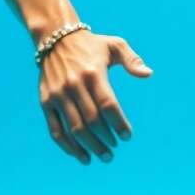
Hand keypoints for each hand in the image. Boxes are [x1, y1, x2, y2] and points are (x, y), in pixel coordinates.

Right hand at [37, 29, 152, 164]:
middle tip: (115, 150)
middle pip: (92, 121)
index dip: (119, 123)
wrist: (55, 38)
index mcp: (93, 73)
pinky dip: (68, 146)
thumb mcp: (115, 45)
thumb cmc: (91, 44)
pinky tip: (81, 156)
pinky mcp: (45, 102)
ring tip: (103, 156)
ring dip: (90, 147)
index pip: (108, 105)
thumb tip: (148, 74)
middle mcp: (74, 85)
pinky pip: (55, 130)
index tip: (128, 136)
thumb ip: (132, 60)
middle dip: (106, 140)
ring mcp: (58, 95)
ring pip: (74, 129)